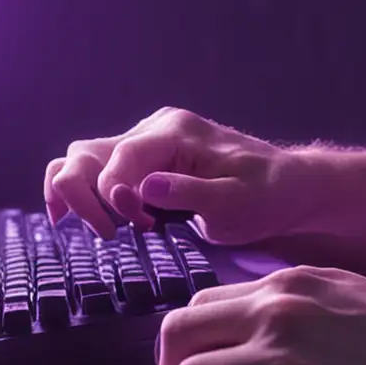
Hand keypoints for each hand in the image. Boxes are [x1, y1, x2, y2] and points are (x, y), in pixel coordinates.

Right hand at [42, 106, 314, 242]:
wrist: (287, 187)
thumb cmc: (266, 196)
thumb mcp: (236, 203)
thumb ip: (190, 194)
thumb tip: (144, 187)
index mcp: (175, 133)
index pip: (119, 158)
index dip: (114, 196)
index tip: (139, 226)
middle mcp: (155, 129)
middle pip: (86, 153)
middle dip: (83, 195)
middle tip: (109, 235)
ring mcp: (148, 142)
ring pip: (84, 158)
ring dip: (78, 194)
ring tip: (98, 229)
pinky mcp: (147, 159)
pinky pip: (100, 169)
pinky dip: (87, 194)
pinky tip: (97, 220)